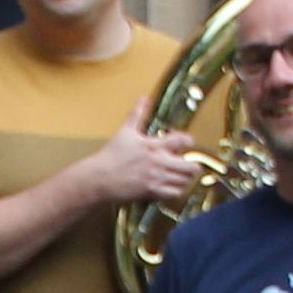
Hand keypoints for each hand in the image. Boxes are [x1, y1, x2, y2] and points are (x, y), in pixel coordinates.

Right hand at [87, 99, 204, 206]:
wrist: (99, 177)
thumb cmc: (111, 156)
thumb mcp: (125, 131)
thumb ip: (137, 115)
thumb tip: (143, 99)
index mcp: (154, 145)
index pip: (183, 141)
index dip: (189, 142)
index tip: (187, 143)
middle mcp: (159, 162)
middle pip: (191, 166)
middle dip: (193, 165)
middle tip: (188, 164)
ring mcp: (157, 178)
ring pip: (185, 181)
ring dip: (185, 179)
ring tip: (181, 176)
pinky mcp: (152, 191)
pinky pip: (174, 193)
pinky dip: (177, 191)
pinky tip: (172, 187)